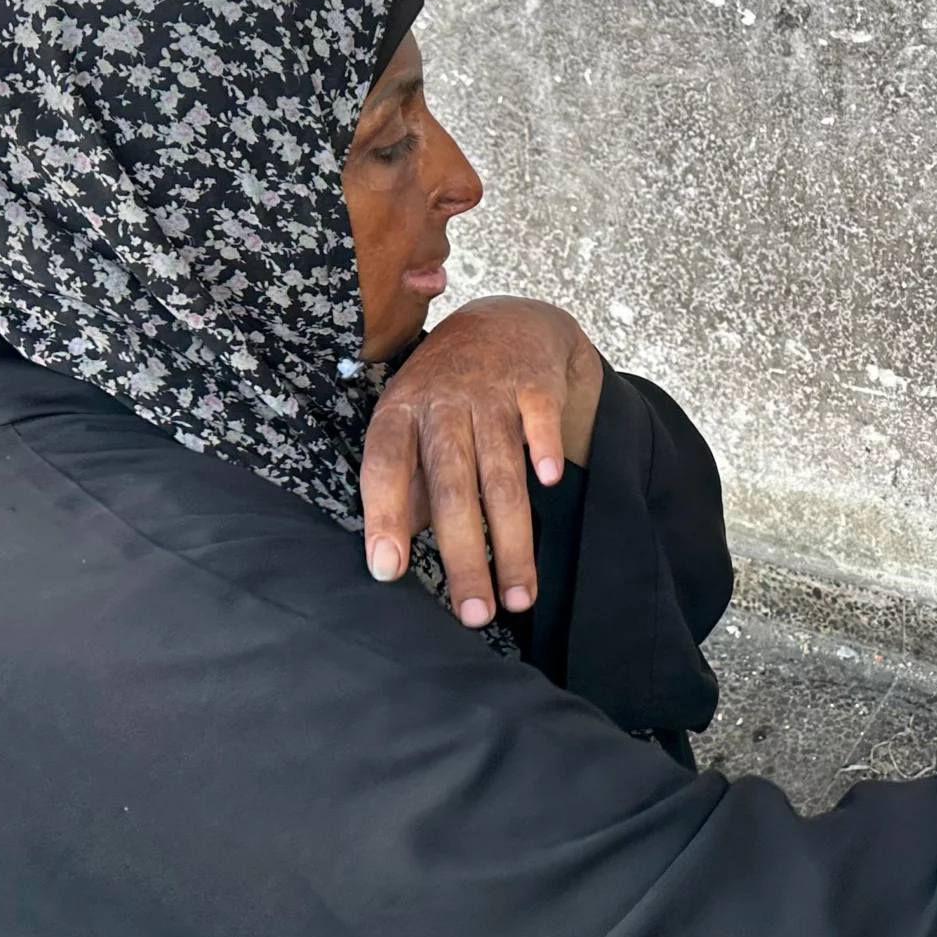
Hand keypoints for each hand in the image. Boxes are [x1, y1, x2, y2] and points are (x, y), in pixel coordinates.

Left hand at [359, 297, 603, 623]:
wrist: (506, 322)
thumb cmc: (449, 394)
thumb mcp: (412, 427)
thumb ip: (407, 488)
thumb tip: (392, 558)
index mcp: (400, 413)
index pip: (384, 467)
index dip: (385, 517)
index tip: (388, 572)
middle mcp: (443, 402)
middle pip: (452, 486)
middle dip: (463, 555)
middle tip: (472, 614)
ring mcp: (491, 391)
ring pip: (500, 474)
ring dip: (511, 540)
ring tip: (518, 597)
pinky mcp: (536, 384)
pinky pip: (541, 421)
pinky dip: (546, 448)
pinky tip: (552, 484)